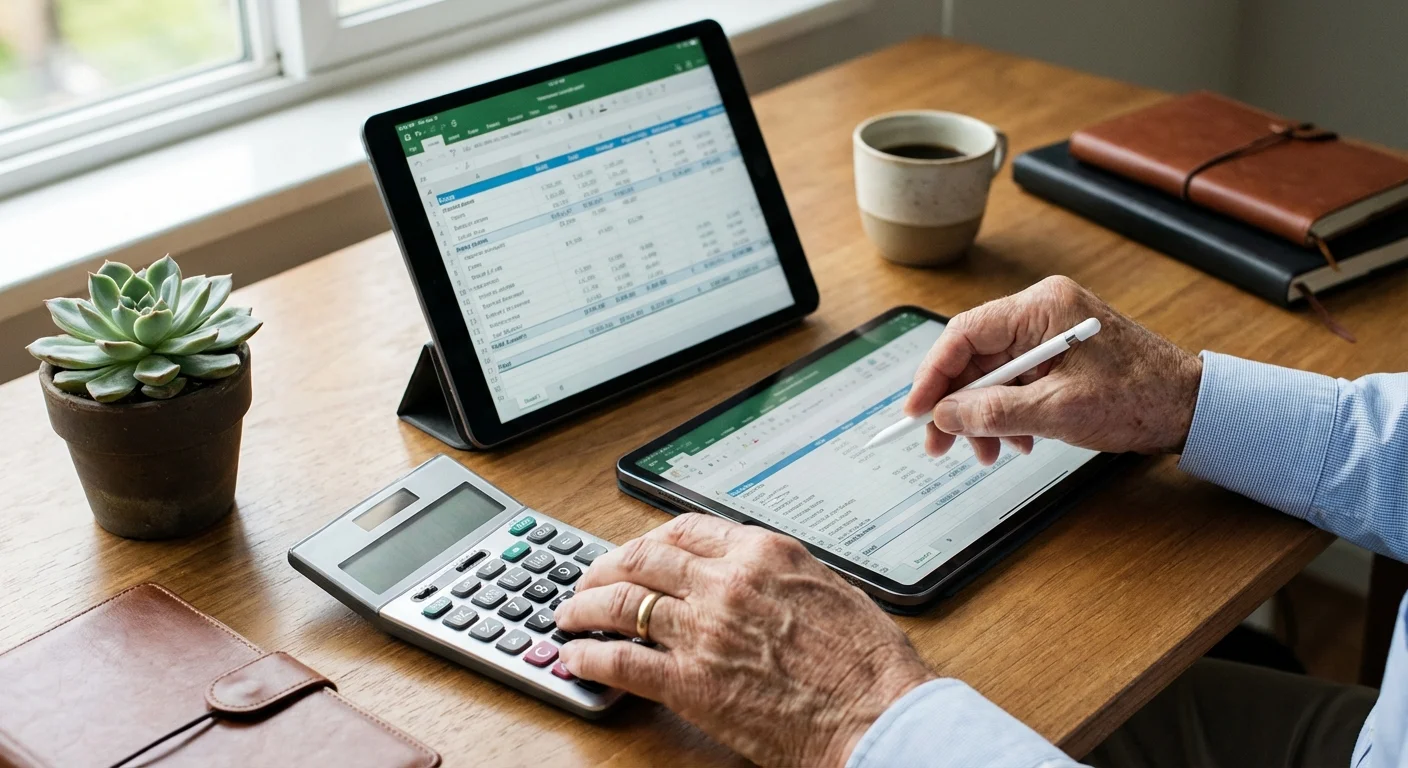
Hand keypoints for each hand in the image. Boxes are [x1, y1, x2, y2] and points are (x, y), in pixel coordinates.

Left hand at [555, 514, 933, 766]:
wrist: (878, 715)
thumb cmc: (868, 663)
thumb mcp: (830, 590)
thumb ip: (780, 576)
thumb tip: (755, 578)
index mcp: (763, 553)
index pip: (685, 530)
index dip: (649, 540)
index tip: (636, 551)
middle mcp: (726, 582)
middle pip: (643, 559)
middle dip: (606, 567)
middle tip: (589, 578)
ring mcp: (704, 630)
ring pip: (622, 604)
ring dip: (586, 607)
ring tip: (570, 615)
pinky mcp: (691, 683)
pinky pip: (623, 662)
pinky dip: (591, 658)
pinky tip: (577, 660)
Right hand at [906, 276, 1201, 462]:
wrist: (1193, 407)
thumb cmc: (1141, 399)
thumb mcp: (1058, 412)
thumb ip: (994, 412)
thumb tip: (944, 416)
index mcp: (1042, 308)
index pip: (964, 333)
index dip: (933, 375)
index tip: (917, 411)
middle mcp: (1042, 311)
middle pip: (974, 356)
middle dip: (957, 405)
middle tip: (940, 444)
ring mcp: (1050, 331)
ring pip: (992, 373)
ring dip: (983, 415)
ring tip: (989, 452)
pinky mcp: (1059, 353)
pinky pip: (1016, 381)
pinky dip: (1008, 413)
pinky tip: (1017, 440)